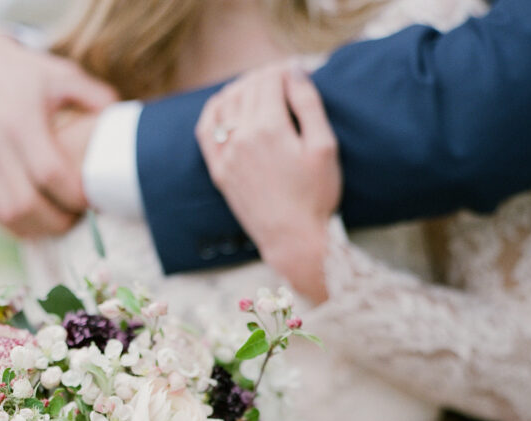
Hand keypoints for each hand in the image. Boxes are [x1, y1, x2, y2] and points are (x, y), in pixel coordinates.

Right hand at [0, 29, 117, 237]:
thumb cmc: (28, 76)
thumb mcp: (62, 75)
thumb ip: (95, 96)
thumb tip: (122, 120)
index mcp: (20, 121)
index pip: (49, 172)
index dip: (75, 195)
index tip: (95, 199)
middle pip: (27, 202)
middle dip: (60, 219)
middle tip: (81, 216)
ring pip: (9, 215)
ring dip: (40, 228)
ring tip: (63, 221)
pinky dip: (20, 226)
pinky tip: (40, 221)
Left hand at [196, 64, 341, 300]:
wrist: (294, 241)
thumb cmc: (316, 197)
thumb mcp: (324, 147)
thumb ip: (309, 104)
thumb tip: (294, 71)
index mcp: (270, 128)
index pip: (270, 79)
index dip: (284, 70)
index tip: (297, 73)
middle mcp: (242, 138)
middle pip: (248, 88)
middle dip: (265, 77)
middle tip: (282, 80)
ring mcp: (226, 156)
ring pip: (225, 103)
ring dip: (241, 89)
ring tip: (259, 90)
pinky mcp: (220, 172)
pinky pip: (206, 131)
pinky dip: (214, 111)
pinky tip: (226, 106)